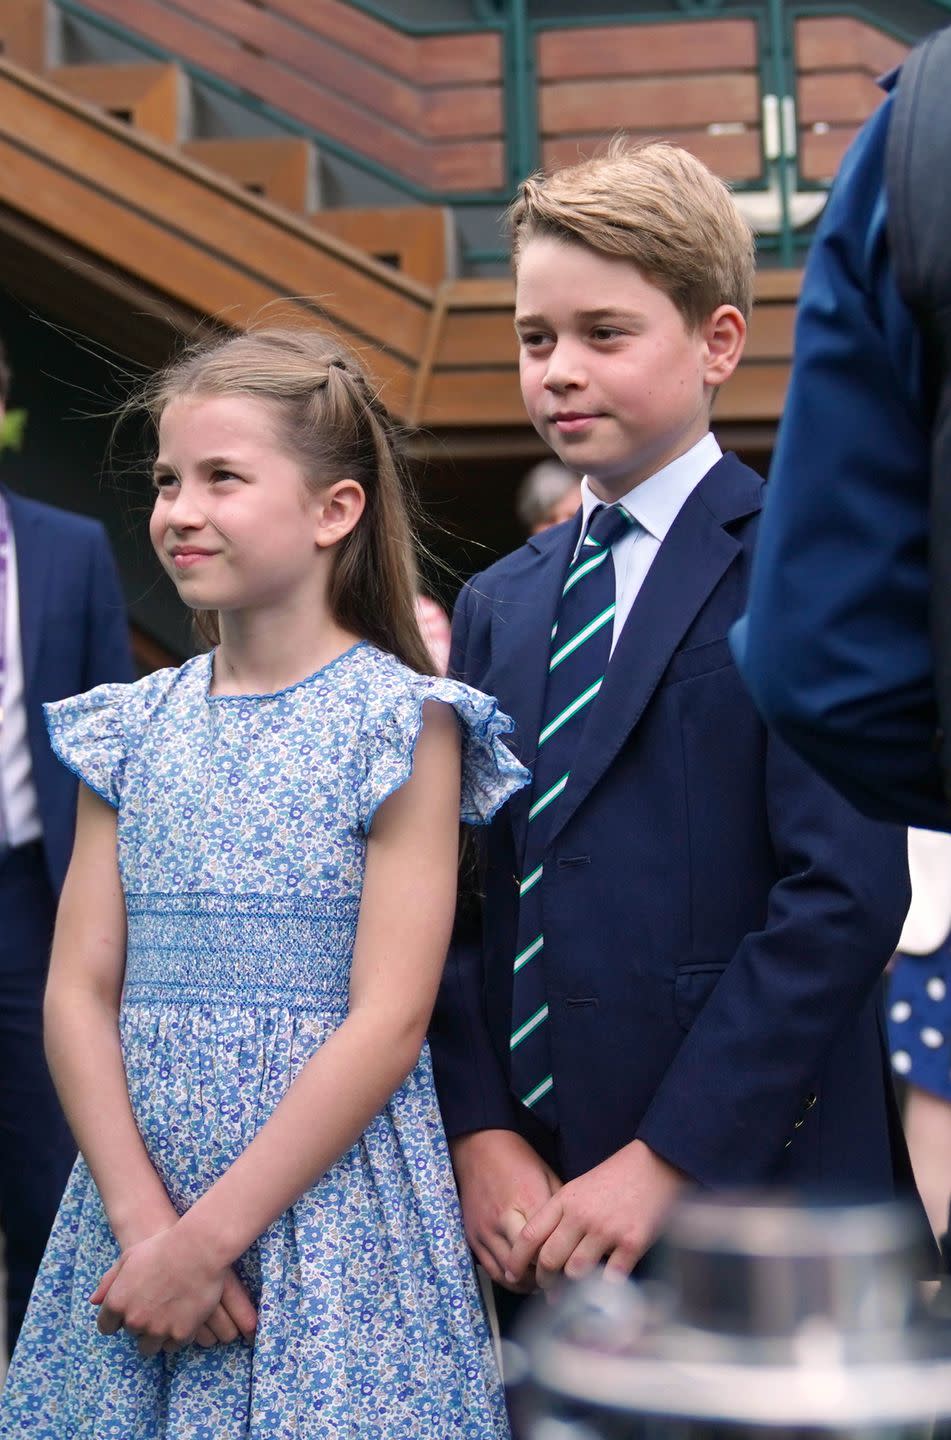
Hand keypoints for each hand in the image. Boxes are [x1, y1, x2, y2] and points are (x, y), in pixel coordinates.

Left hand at [107, 1199, 256, 1350]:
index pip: (106, 1327)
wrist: (199, 1249)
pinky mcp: (180, 1334)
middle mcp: (134, 1321)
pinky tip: (185, 1315)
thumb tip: (93, 1301)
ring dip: (157, 1334)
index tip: (131, 1309)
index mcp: (117, 1303)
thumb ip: (109, 1281)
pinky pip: (173, 1345)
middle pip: (132, 1334)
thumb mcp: (129, 1257)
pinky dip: (177, 1334)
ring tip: (170, 1313)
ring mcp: (157, 1330)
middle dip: (141, 1322)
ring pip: (151, 1346)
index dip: (117, 1318)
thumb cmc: (162, 1247)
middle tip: (158, 1301)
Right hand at [450, 1128, 561, 1291]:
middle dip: (545, 1278)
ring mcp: (485, 1229)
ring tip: (542, 1285)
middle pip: (527, 1263)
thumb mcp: (547, 1176)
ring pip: (507, 1272)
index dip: (561, 1262)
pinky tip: (521, 1280)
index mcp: (528, 1201)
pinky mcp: (472, 1236)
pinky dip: (506, 1279)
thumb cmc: (518, 1161)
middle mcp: (503, 1218)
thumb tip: (577, 1235)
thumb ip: (560, 1208)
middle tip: (560, 1284)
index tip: (572, 1269)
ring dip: (526, 1284)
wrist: (480, 1148)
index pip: (548, 1245)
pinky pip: (490, 1269)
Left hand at [505, 1139, 686, 1289]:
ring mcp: (607, 1230)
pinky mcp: (633, 1243)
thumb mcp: (581, 1187)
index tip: (511, 1273)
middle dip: (544, 1280)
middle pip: (549, 1259)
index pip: (530, 1234)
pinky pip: (610, 1277)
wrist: (657, 1162)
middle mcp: (582, 1216)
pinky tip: (603, 1289)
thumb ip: (562, 1215)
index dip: (516, 1259)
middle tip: (546, 1289)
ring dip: (571, 1288)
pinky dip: (604, 1287)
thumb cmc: (618, 1176)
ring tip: (571, 1294)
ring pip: (575, 1272)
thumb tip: (546, 1252)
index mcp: (565, 1199)